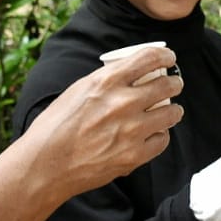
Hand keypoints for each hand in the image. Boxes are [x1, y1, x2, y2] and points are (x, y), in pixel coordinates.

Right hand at [26, 45, 184, 195]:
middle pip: (167, 84)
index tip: (169, 58)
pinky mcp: (134, 155)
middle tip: (174, 84)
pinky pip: (162, 140)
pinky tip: (153, 133)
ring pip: (171, 113)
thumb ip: (107, 79)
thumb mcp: (79, 90)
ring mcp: (131, 130)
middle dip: (174, 82)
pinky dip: (160, 135)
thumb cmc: (56, 126)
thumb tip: (132, 70)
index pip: (149, 58)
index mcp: (106, 81)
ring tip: (169, 110)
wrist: (45, 165)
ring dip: (173, 109)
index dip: (165, 56)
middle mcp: (122, 103)